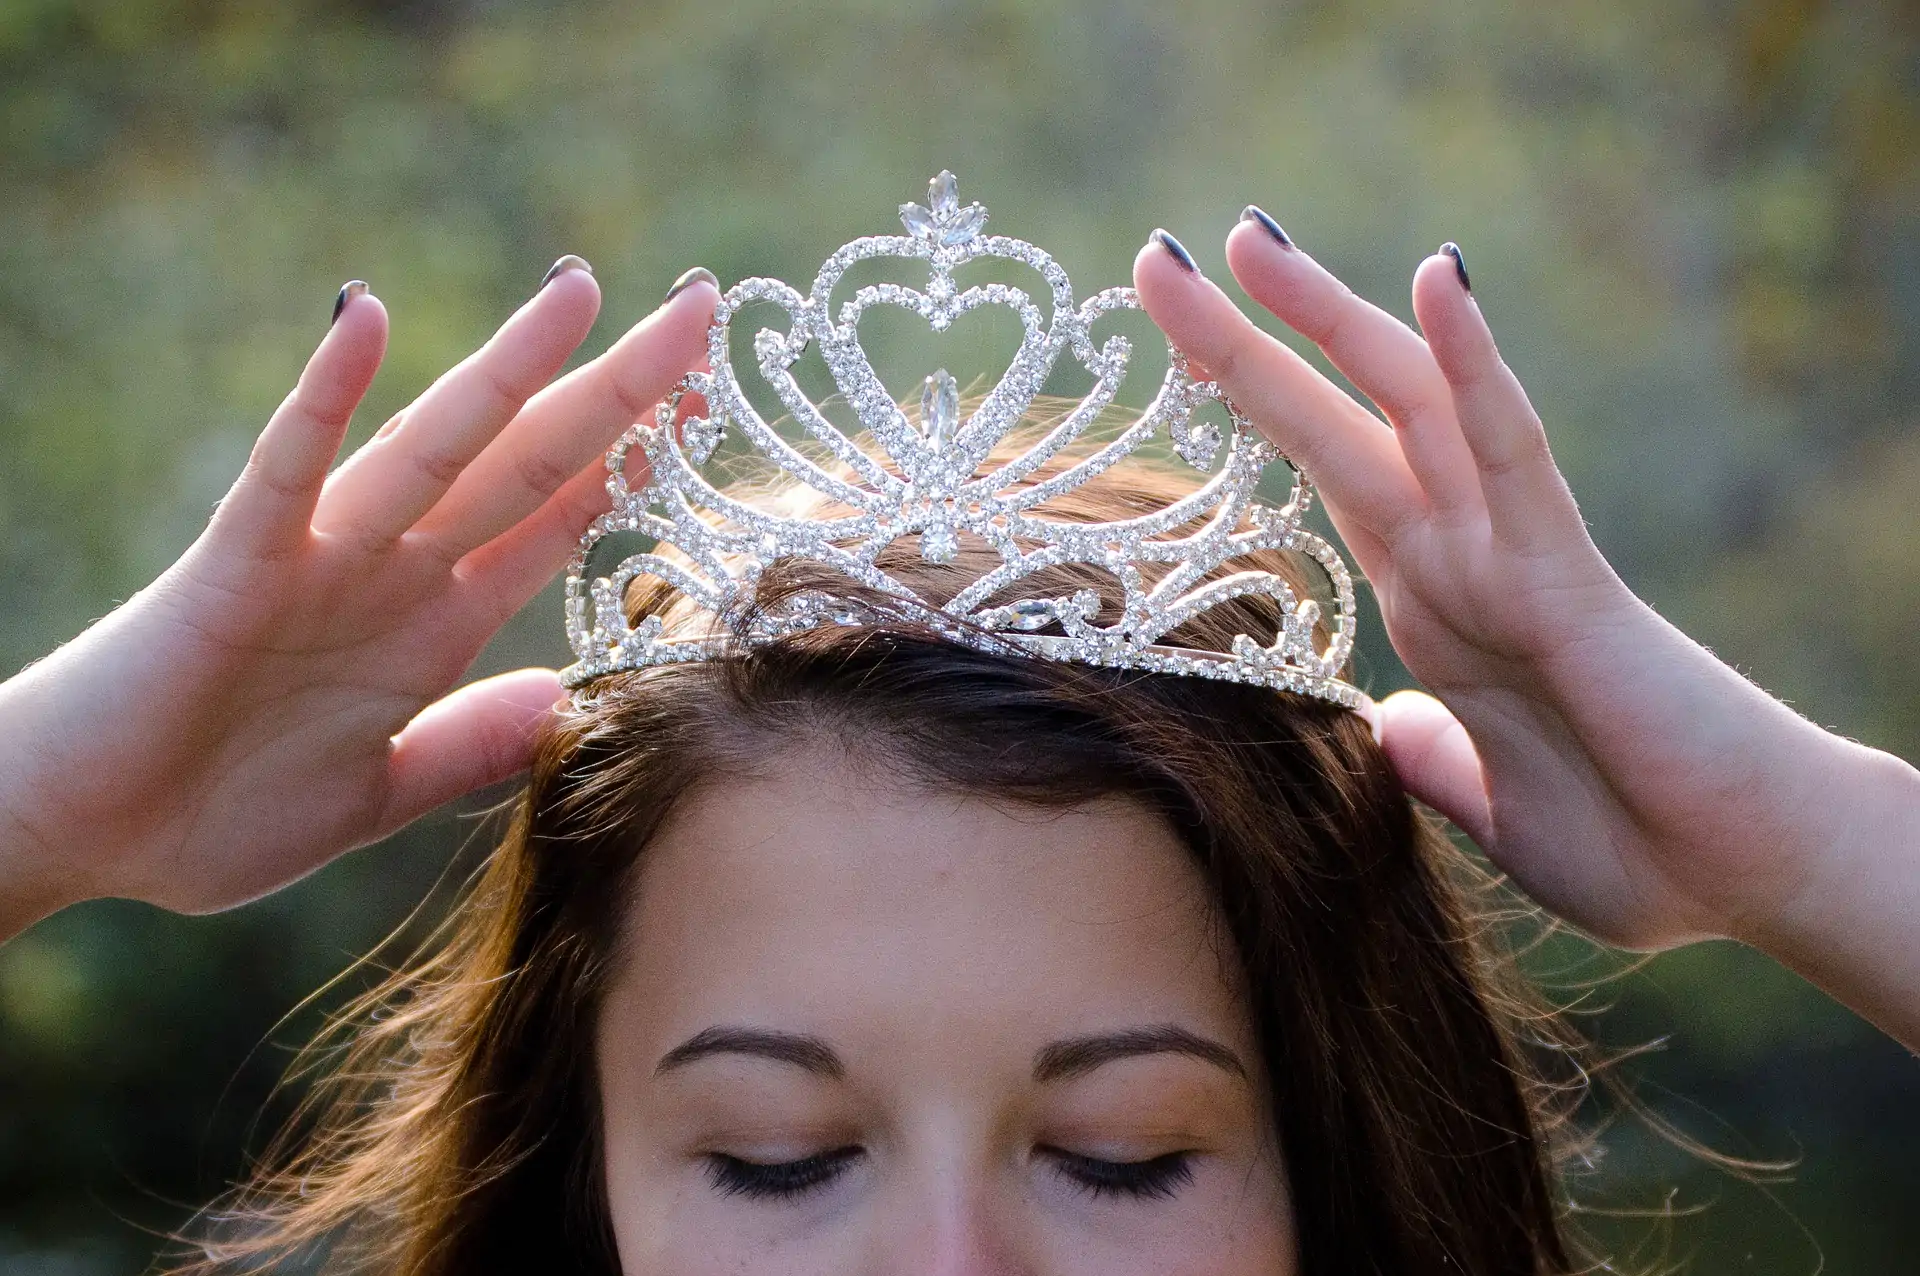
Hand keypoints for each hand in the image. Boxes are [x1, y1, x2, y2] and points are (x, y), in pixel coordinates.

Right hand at [0, 262, 716, 935]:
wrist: (75, 839)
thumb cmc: (209, 812)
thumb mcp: (376, 795)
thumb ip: (468, 746)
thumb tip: (570, 703)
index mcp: (434, 625)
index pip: (558, 520)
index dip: (639, 460)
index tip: (714, 402)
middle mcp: (393, 572)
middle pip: (528, 462)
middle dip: (619, 392)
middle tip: (702, 308)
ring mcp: (320, 558)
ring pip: (436, 444)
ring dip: (511, 368)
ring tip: (583, 290)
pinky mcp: (236, 564)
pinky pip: (287, 467)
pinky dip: (325, 395)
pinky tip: (365, 319)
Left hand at [1133, 218, 1919, 1041]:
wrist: (1745, 880)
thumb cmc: (1636, 846)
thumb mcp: (1487, 806)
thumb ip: (1433, 760)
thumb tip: (1387, 731)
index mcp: (1433, 603)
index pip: (1323, 474)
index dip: (1249, 406)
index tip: (1169, 340)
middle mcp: (1459, 558)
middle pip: (1339, 417)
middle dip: (1247, 337)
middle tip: (1161, 256)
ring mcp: (1509, 554)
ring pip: (1410, 405)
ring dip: (1330, 318)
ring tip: (1251, 239)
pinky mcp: (1568, 577)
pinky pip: (1515, 454)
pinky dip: (1475, 368)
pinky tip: (1436, 284)